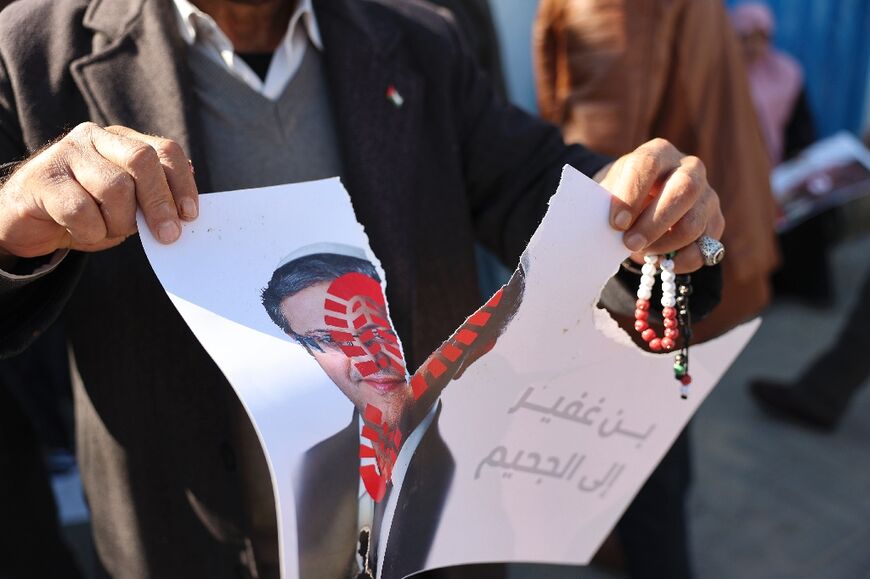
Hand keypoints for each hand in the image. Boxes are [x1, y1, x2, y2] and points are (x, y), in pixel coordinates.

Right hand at [0, 123, 197, 257]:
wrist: (29, 222)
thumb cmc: (86, 214)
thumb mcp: (127, 207)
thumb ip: (153, 201)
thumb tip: (185, 212)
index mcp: (122, 140)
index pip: (165, 151)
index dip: (182, 184)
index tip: (190, 215)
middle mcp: (95, 138)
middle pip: (142, 160)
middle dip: (160, 202)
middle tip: (167, 235)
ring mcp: (67, 153)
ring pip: (115, 188)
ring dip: (119, 222)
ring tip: (106, 230)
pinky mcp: (43, 178)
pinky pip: (81, 210)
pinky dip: (90, 231)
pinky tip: (80, 232)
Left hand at [596, 138, 724, 272]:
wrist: (645, 202)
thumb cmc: (624, 196)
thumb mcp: (611, 192)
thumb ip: (607, 206)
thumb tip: (601, 234)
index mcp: (658, 152)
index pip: (647, 165)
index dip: (631, 194)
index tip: (616, 223)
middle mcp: (689, 168)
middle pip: (683, 189)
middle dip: (654, 222)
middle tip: (630, 243)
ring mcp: (707, 194)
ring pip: (694, 222)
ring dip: (665, 244)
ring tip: (642, 251)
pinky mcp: (715, 221)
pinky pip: (705, 247)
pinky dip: (681, 261)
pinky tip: (660, 262)